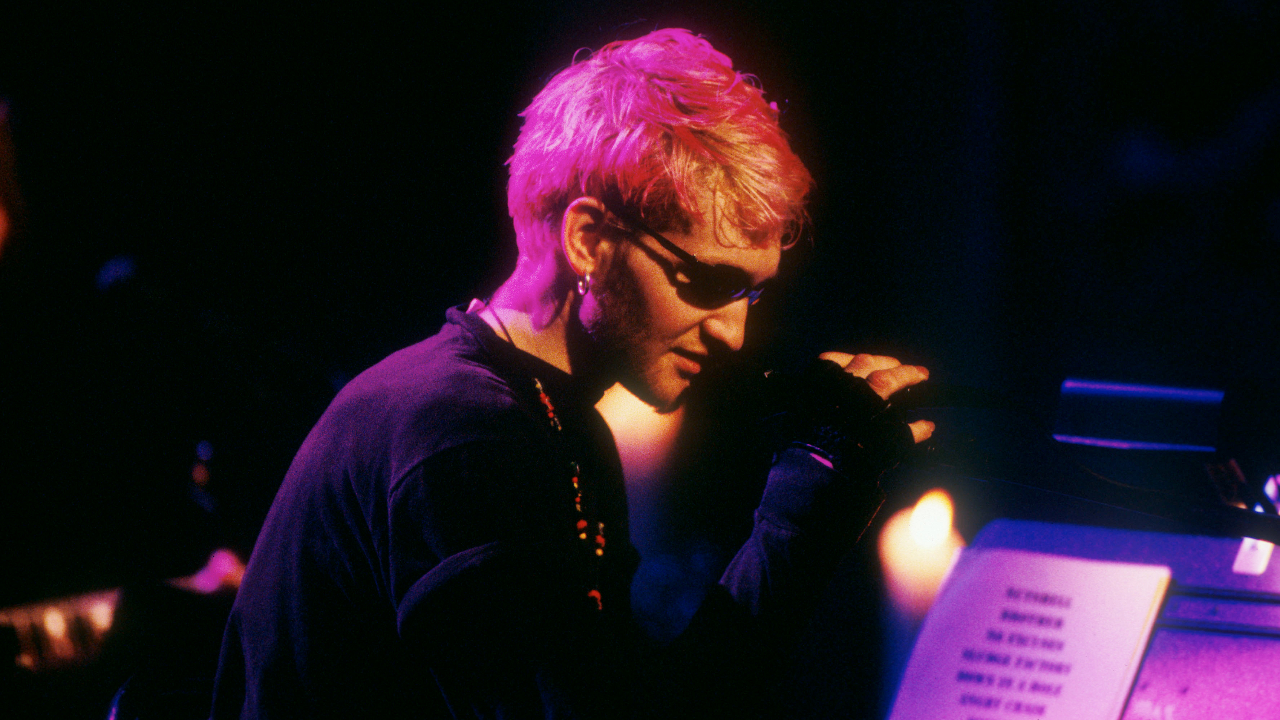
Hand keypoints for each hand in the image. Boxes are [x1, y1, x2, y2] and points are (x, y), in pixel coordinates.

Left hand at [818, 352, 934, 444]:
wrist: (813, 459)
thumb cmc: (855, 454)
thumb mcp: (890, 447)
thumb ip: (911, 433)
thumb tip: (929, 426)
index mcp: (873, 390)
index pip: (898, 375)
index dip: (912, 374)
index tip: (923, 374)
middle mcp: (850, 378)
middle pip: (873, 362)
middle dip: (889, 363)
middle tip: (898, 366)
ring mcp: (827, 379)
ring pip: (848, 359)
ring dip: (864, 360)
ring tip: (872, 363)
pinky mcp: (809, 385)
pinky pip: (822, 364)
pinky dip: (835, 362)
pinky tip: (840, 366)